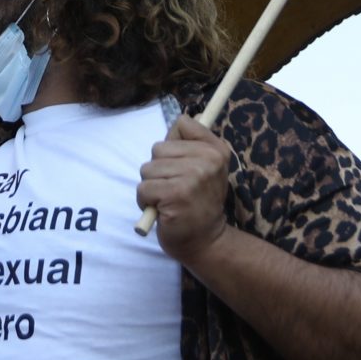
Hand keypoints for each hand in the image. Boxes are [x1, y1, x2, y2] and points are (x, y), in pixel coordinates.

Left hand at [137, 116, 233, 265]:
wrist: (205, 242)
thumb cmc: (198, 203)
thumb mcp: (205, 169)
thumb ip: (192, 144)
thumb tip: (180, 118)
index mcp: (217, 149)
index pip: (182, 123)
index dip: (174, 146)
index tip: (183, 166)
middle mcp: (209, 160)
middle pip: (158, 148)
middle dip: (158, 170)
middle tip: (174, 189)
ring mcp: (193, 177)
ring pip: (148, 168)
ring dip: (151, 187)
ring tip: (168, 200)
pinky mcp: (175, 195)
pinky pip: (143, 188)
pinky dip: (146, 201)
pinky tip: (162, 210)